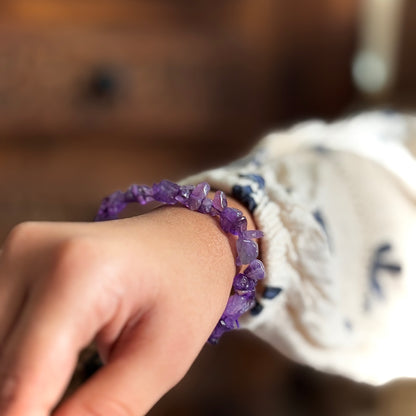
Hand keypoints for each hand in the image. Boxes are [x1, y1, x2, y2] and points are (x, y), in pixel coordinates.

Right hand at [0, 204, 242, 414]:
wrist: (182, 240)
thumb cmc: (185, 289)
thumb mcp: (161, 358)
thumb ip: (101, 410)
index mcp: (77, 272)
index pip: (21, 380)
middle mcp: (31, 252)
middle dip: (25, 405)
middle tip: (78, 405)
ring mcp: (16, 252)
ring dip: (16, 383)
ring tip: (64, 387)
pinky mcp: (12, 259)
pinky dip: (14, 361)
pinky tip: (49, 370)